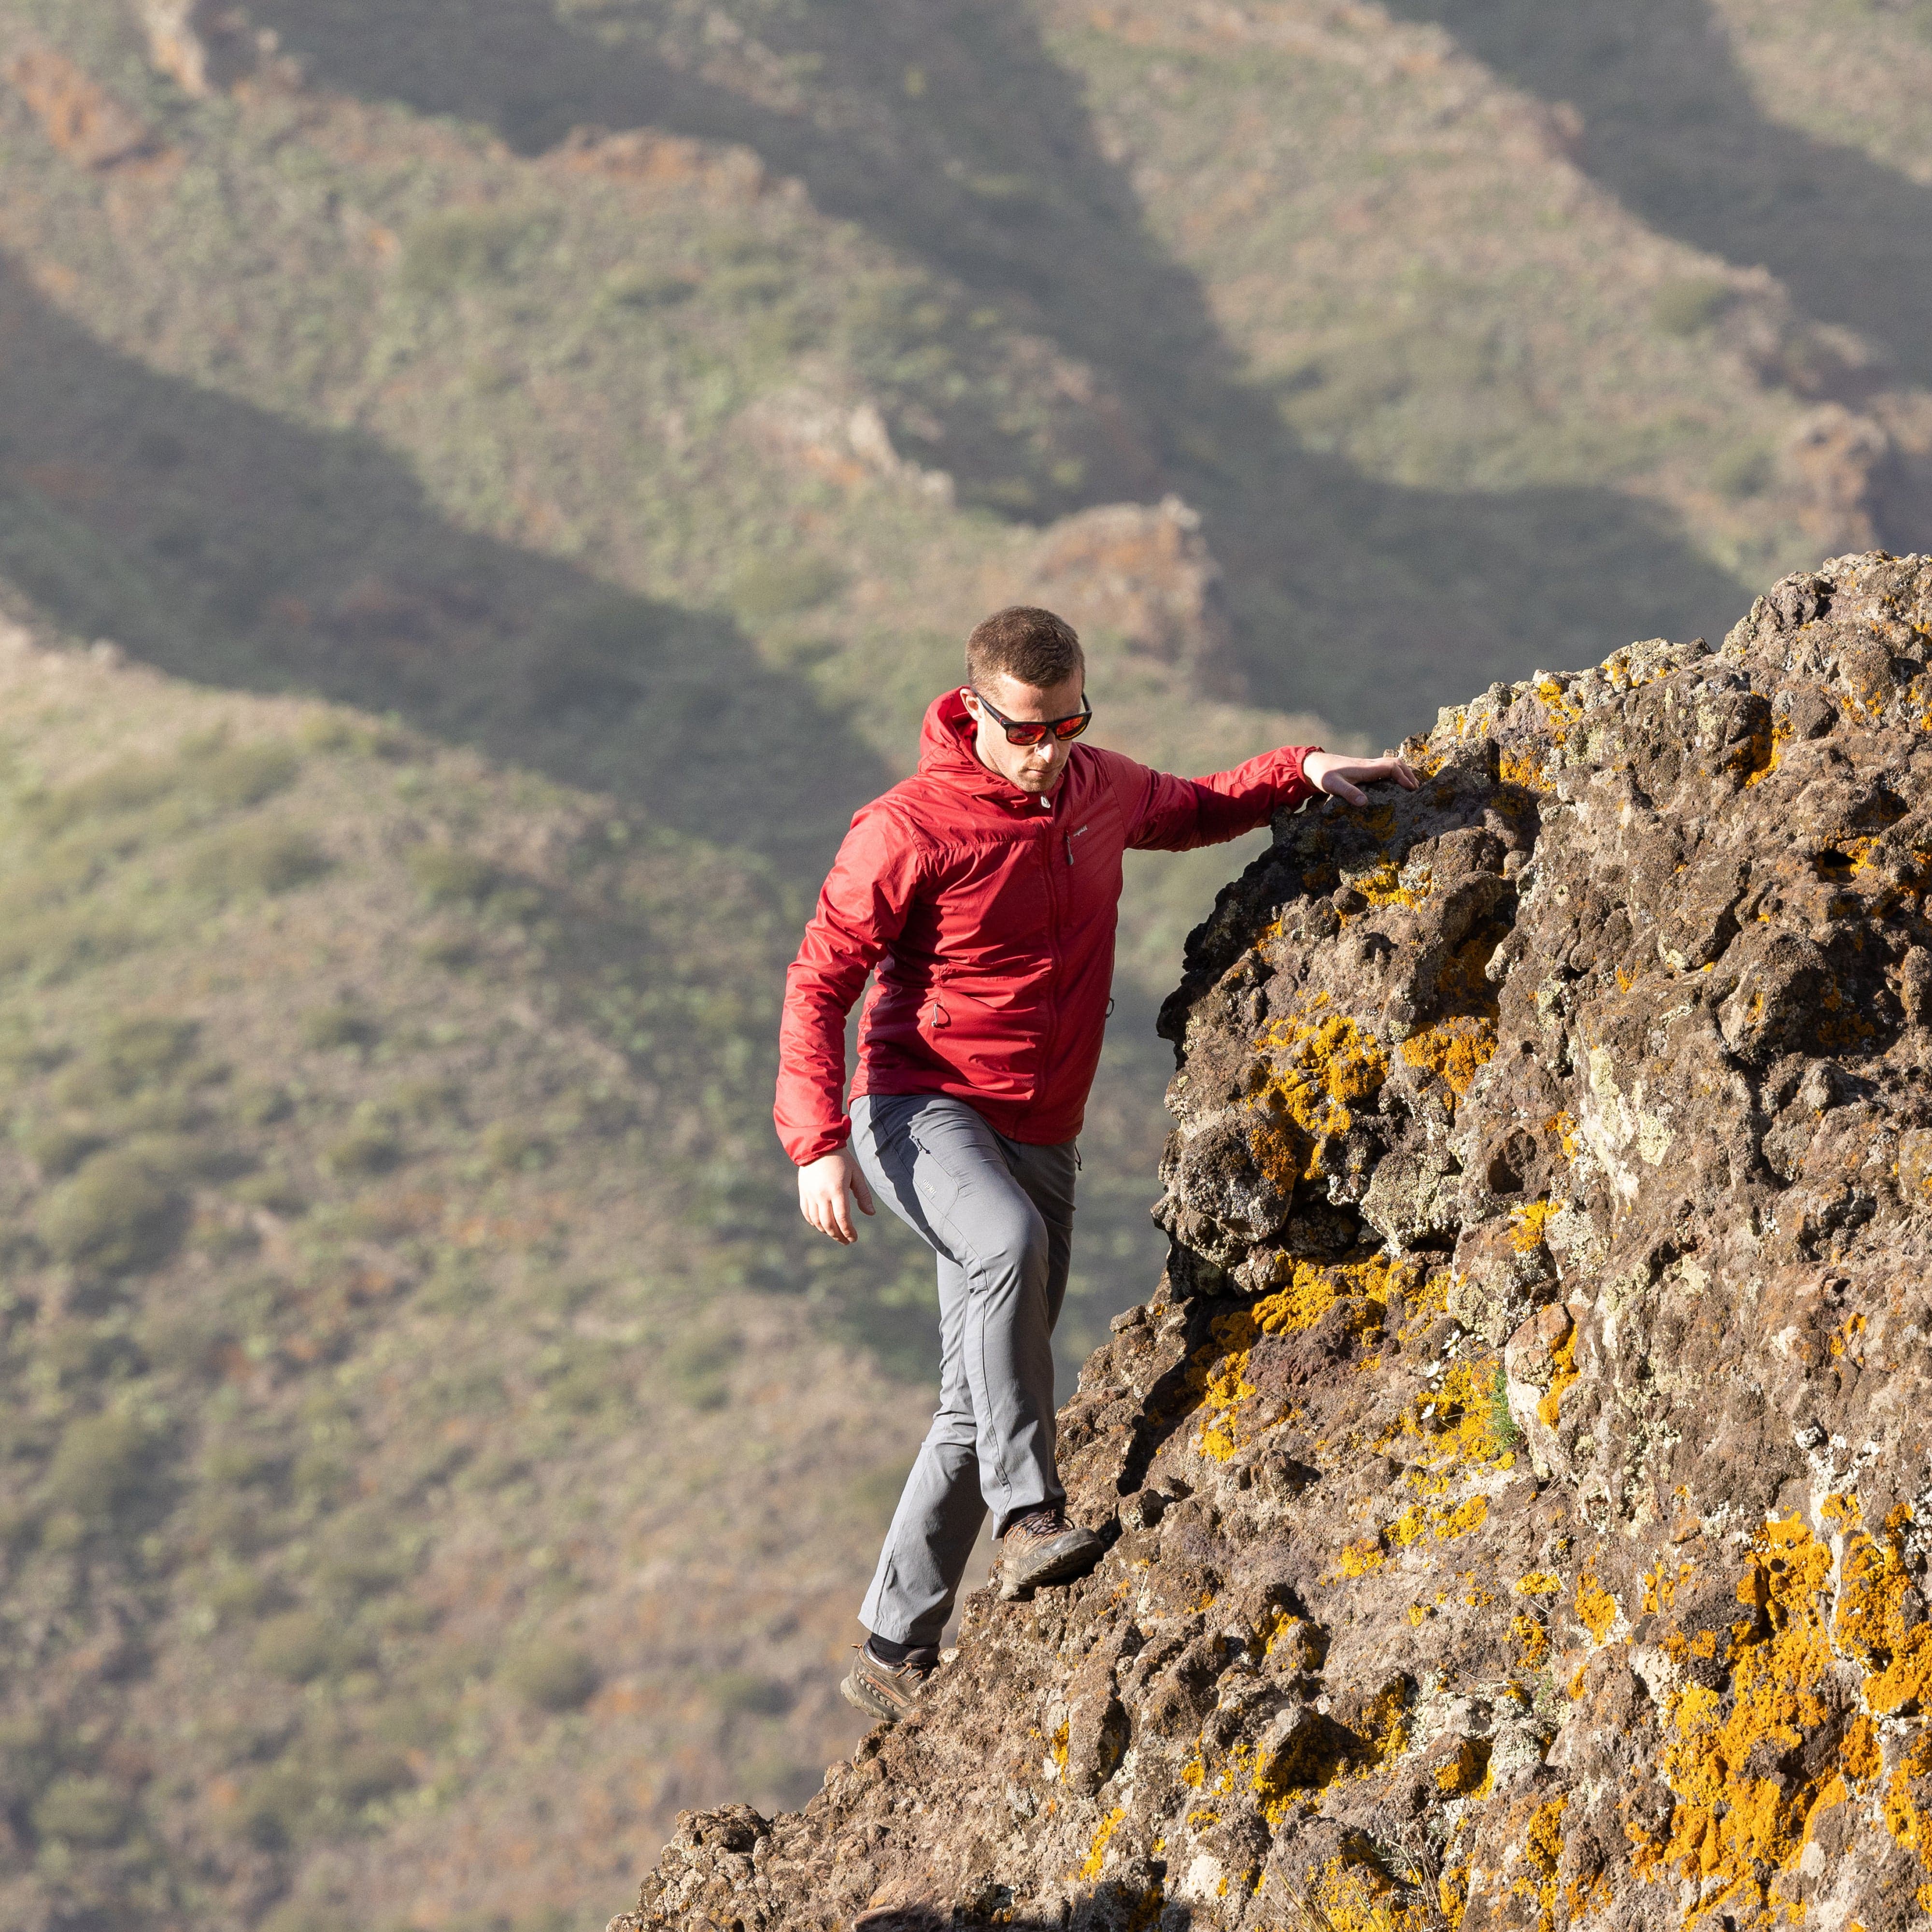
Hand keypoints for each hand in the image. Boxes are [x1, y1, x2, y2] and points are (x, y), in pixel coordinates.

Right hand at [798, 1147, 875, 1243]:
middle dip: (838, 1235)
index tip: (854, 1238)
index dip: (849, 1231)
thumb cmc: (841, 1159)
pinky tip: (822, 1226)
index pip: (843, 1218)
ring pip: (817, 1221)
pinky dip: (814, 1223)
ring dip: (827, 1231)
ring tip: (836, 1234)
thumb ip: (863, 1195)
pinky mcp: (803, 1193)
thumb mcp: (856, 1175)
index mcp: (837, 1190)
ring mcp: (810, 1194)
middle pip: (829, 1223)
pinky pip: (807, 1214)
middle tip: (846, 1241)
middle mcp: (822, 1194)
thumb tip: (871, 1213)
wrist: (818, 1145)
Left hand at [1303, 750, 1418, 808]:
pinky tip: (1396, 784)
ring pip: (1392, 764)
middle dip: (1408, 774)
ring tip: (1411, 787)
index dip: (1404, 776)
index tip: (1411, 789)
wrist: (1315, 764)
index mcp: (1366, 768)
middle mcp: (1370, 764)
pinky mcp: (1365, 768)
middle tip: (1416, 790)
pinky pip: (1385, 767)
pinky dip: (1395, 773)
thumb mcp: (1333, 786)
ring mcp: (1368, 765)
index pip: (1392, 767)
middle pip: (1396, 763)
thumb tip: (1365, 803)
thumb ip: (1348, 793)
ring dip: (1403, 773)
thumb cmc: (1324, 775)